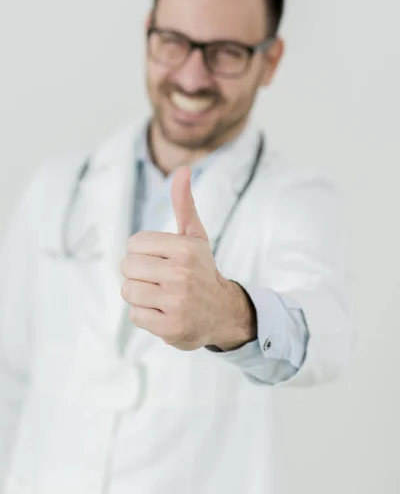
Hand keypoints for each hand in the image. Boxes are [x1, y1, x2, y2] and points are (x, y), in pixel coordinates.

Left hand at [120, 166, 256, 350]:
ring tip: (161, 296)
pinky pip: (135, 315)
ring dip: (140, 295)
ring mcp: (176, 302)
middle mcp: (182, 274)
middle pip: (127, 267)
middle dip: (140, 273)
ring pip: (128, 291)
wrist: (222, 312)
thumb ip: (184, 204)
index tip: (161, 260)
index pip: (133, 244)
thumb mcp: (195, 236)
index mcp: (186, 248)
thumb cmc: (200, 269)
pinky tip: (164, 313)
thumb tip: (183, 170)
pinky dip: (145, 315)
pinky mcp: (171, 328)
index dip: (143, 252)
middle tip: (160, 279)